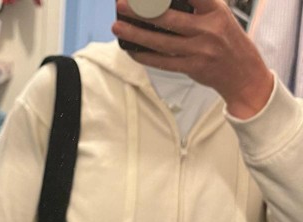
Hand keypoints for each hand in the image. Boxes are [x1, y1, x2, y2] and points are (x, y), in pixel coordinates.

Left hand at [112, 0, 273, 118]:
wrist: (244, 74)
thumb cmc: (229, 42)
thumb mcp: (220, 17)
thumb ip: (197, 8)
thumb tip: (161, 6)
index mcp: (216, 10)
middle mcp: (208, 29)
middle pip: (167, 18)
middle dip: (140, 10)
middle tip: (121, 4)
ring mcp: (199, 51)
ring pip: (160, 42)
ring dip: (136, 34)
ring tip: (117, 27)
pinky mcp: (192, 68)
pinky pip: (163, 62)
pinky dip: (145, 56)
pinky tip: (132, 50)